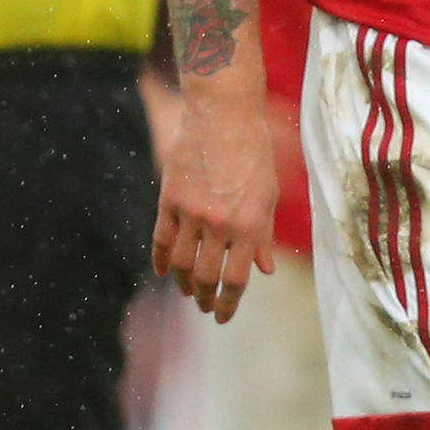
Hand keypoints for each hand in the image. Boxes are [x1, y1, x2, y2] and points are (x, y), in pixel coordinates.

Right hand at [152, 85, 283, 319]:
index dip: (229, 303)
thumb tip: (265, 270)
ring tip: (188, 291)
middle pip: (206, 277)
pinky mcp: (169, 199)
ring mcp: (191, 212)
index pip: (237, 279)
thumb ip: (264, 235)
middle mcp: (219, 224)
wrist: (223, 114)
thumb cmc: (254, 152)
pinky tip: (165, 271)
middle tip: (204, 306)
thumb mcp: (268, 195)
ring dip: (183, 284)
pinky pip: (161, 239)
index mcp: (249, 225)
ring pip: (181, 263)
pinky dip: (162, 260)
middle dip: (205, 299)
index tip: (223, 315)